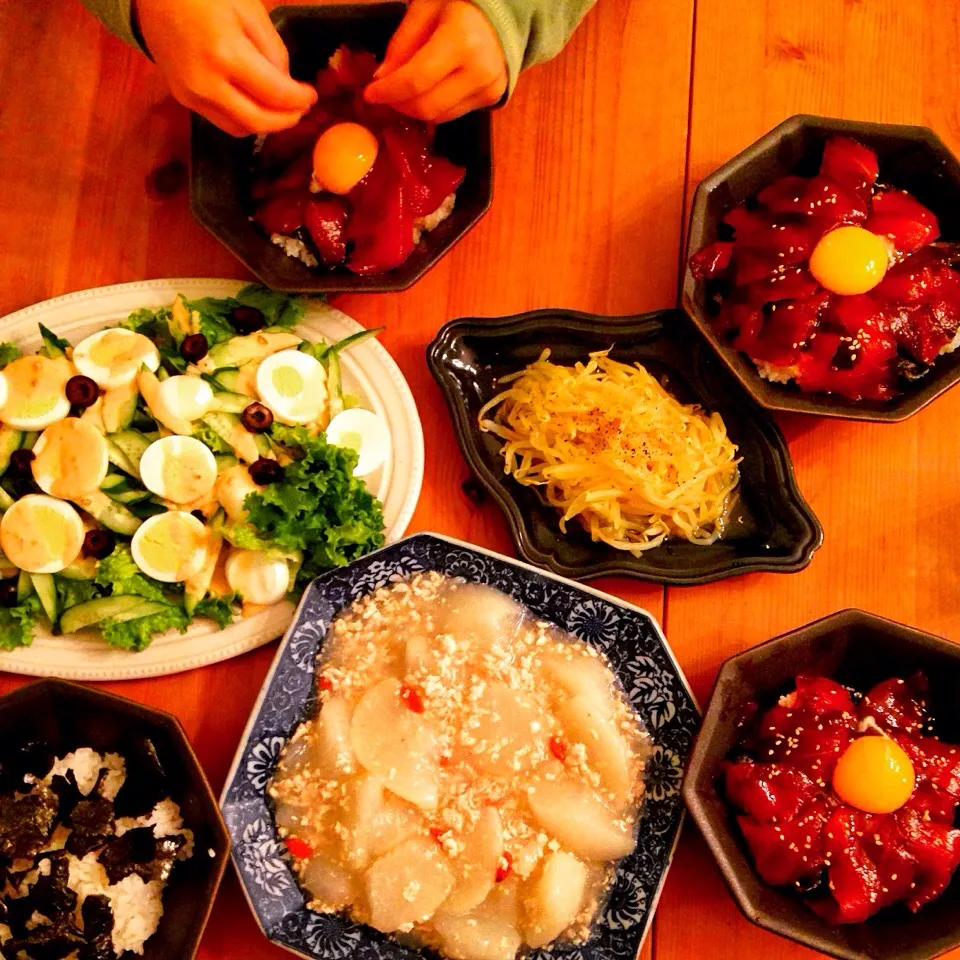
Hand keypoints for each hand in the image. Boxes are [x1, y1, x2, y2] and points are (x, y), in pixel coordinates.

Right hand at [134, 0, 316, 136]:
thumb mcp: (249, 11)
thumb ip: (273, 51)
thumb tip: (286, 85)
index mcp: (226, 54)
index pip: (275, 94)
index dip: (299, 100)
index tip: (312, 96)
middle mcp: (207, 82)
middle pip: (258, 121)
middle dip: (286, 120)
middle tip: (301, 109)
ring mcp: (192, 95)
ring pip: (240, 128)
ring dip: (266, 125)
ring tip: (282, 111)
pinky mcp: (183, 99)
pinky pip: (222, 121)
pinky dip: (244, 120)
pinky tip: (256, 106)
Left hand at [363, 0, 506, 122]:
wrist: (505, 10)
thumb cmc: (462, 1)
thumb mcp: (426, 8)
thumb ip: (402, 44)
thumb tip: (381, 79)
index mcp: (462, 41)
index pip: (416, 80)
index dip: (388, 91)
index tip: (369, 93)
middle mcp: (479, 71)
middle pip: (427, 106)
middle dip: (399, 104)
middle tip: (385, 93)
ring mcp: (489, 89)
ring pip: (438, 116)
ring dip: (414, 109)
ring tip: (404, 91)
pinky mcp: (492, 99)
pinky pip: (452, 114)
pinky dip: (433, 106)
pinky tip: (427, 90)